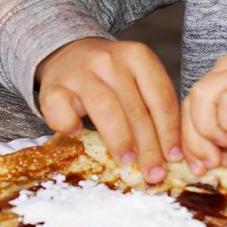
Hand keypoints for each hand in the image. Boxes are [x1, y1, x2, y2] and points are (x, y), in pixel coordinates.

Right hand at [36, 38, 180, 182]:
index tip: (174, 157)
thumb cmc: (110, 77)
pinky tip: (78, 134)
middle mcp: (110, 60)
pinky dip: (69, 124)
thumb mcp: (136, 80)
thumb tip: (172, 155)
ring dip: (119, 138)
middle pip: (135, 107)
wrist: (68, 55)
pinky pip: (62, 108)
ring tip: (126, 160)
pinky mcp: (53, 86)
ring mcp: (79, 72)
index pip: (160, 97)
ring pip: (104, 107)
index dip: (169, 131)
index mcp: (138, 57)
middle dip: (148, 145)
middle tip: (154, 172)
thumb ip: (153, 108)